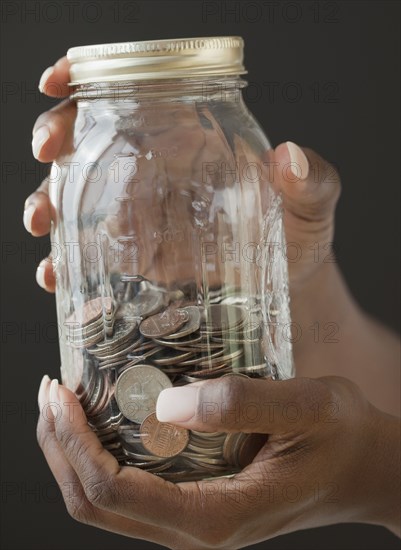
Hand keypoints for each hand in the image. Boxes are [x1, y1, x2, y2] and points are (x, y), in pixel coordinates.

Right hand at [23, 58, 339, 293]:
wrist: (286, 286)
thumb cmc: (298, 236)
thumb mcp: (312, 205)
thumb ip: (312, 181)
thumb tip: (289, 158)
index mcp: (194, 139)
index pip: (136, 94)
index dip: (90, 81)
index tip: (61, 83)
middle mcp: (159, 171)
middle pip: (91, 139)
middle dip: (57, 139)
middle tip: (48, 153)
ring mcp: (142, 214)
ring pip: (78, 196)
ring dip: (48, 203)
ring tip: (43, 221)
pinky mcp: (136, 257)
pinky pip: (91, 254)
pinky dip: (66, 263)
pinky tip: (58, 275)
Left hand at [37, 374, 399, 548]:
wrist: (366, 470)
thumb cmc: (342, 438)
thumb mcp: (306, 409)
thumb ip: (240, 405)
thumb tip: (165, 407)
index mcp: (216, 517)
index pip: (114, 490)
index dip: (75, 443)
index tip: (61, 393)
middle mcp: (195, 529)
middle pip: (94, 504)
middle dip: (60, 448)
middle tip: (51, 392)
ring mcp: (193, 519)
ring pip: (105, 501)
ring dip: (74, 452)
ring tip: (64, 402)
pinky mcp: (197, 500)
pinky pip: (130, 487)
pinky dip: (102, 453)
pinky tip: (105, 415)